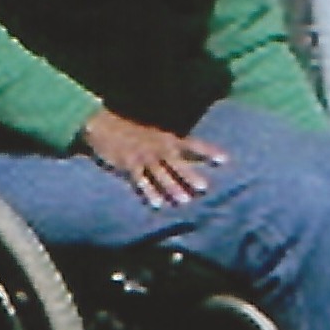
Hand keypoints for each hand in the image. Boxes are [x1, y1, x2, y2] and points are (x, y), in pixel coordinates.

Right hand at [82, 110, 224, 206]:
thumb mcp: (156, 135)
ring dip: (172, 188)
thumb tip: (194, 160)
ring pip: (160, 174)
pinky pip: (140, 180)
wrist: (104, 124)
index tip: (225, 160)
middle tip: (205, 188)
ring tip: (184, 201)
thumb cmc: (134, 132)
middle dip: (190, 175)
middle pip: (177, 163)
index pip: (193, 145)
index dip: (209, 151)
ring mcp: (143, 156)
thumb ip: (173, 147)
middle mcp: (158, 147)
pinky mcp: (128, 164)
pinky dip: (149, 192)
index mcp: (168, 139)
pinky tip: (157, 204)